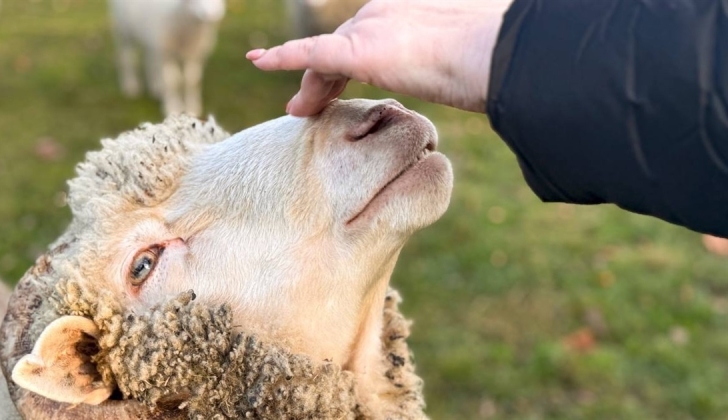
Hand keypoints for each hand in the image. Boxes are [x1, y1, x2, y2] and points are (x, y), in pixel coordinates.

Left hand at [247, 0, 512, 115]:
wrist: (497, 53)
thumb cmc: (493, 65)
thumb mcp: (469, 68)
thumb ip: (453, 71)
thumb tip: (475, 87)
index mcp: (407, 18)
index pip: (365, 40)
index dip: (347, 66)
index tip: (341, 84)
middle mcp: (383, 15)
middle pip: (338, 50)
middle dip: (322, 80)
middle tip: (309, 106)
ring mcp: (370, 27)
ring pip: (323, 58)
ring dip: (308, 85)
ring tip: (297, 111)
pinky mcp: (359, 49)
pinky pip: (309, 54)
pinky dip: (281, 57)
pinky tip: (261, 61)